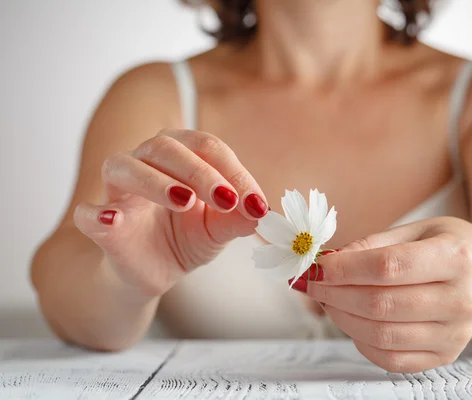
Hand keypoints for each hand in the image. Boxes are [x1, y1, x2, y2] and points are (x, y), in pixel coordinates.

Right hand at [73, 129, 268, 298]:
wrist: (154, 271)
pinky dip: (97, 215)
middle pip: (167, 147)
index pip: (208, 147)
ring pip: (126, 166)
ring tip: (184, 201)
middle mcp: (146, 160)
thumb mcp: (220, 230)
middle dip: (200, 172)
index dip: (234, 172)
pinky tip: (113, 221)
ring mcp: (118, 189)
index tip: (256, 204)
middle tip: (227, 200)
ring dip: (155, 181)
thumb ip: (239, 218)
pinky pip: (87, 213)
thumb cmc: (188, 237)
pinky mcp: (99, 222)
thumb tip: (262, 211)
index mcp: (181, 155)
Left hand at [301, 217, 471, 372]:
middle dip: (336, 294)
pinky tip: (352, 320)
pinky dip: (360, 341)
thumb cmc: (443, 247)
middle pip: (381, 304)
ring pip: (381, 335)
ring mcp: (456, 334)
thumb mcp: (415, 230)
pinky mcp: (444, 357)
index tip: (318, 266)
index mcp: (457, 258)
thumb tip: (328, 263)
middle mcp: (462, 300)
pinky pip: (390, 359)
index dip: (346, 269)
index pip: (389, 267)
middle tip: (314, 283)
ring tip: (329, 300)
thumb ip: (372, 245)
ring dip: (342, 318)